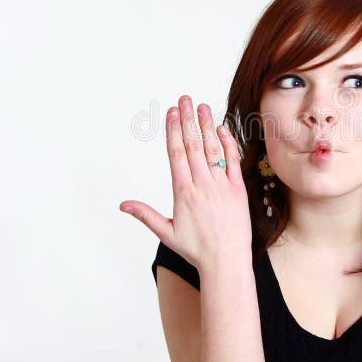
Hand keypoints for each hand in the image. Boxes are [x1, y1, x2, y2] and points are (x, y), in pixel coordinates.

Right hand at [119, 95, 250, 269]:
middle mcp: (202, 185)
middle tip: (184, 99)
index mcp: (183, 192)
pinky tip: (222, 127)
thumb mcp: (167, 233)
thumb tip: (123, 205)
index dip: (173, 130)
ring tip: (201, 106)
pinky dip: (228, 143)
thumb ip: (146, 215)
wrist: (226, 262)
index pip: (176, 153)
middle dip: (187, 120)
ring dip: (206, 126)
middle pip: (193, 145)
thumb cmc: (196, 250)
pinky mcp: (238, 189)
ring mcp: (222, 185)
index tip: (171, 113)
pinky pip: (233, 161)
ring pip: (212, 149)